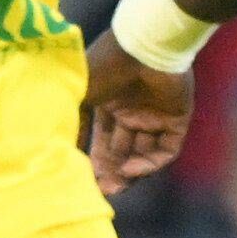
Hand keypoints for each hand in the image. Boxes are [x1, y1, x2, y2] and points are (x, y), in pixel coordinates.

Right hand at [81, 32, 191, 193]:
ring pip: (144, 154)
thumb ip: (71, 125)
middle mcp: (132, 111)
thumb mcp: (77, 97)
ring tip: (117, 183)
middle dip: (113, 172)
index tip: (86, 182)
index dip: (96, 163)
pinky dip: (151, 163)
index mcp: (108, 103)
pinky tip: (133, 169)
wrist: (141, 47)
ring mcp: (155, 115)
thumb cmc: (103, 67)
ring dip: (131, 171)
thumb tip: (60, 154)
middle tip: (103, 190)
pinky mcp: (177, 118)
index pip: (103, 141)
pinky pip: (167, 149)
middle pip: (124, 151)